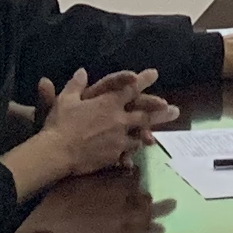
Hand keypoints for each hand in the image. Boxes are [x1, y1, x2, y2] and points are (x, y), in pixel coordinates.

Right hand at [32, 68, 170, 176]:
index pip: (130, 88)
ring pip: (139, 136)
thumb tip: (82, 71)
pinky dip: (130, 155)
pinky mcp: (114, 156)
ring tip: (154, 137)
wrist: (57, 152)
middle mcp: (119, 120)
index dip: (143, 80)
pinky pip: (127, 154)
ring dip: (147, 135)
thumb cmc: (60, 123)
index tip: (154, 73)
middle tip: (175, 110)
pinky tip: (133, 160)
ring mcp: (119, 139)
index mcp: (108, 103)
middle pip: (145, 115)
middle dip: (161, 112)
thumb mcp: (65, 100)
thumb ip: (76, 85)